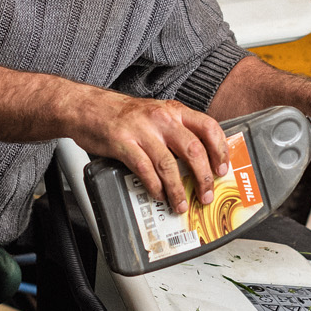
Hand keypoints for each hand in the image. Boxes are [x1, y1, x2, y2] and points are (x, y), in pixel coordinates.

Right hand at [62, 87, 230, 214]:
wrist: (87, 107)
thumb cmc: (122, 114)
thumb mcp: (156, 114)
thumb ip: (176, 131)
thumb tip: (198, 161)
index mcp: (174, 110)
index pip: (208, 127)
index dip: (220, 150)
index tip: (223, 169)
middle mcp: (161, 118)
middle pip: (193, 149)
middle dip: (204, 177)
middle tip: (206, 194)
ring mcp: (142, 130)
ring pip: (169, 165)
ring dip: (178, 189)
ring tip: (180, 204)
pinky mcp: (123, 142)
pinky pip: (144, 169)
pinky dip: (154, 186)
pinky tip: (158, 194)